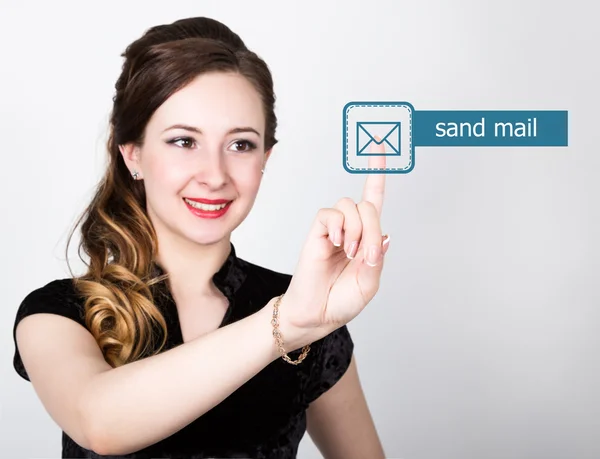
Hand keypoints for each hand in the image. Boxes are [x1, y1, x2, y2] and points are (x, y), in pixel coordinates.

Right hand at [280, 138, 389, 348]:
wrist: (317, 314)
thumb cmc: (341, 301)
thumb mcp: (369, 284)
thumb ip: (377, 259)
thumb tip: (382, 235)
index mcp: (367, 238)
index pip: (374, 198)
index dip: (377, 172)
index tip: (379, 144)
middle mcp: (351, 228)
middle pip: (368, 205)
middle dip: (372, 229)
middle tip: (364, 257)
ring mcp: (333, 229)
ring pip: (350, 205)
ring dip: (356, 230)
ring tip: (349, 253)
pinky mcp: (317, 231)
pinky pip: (331, 214)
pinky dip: (339, 228)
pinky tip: (337, 244)